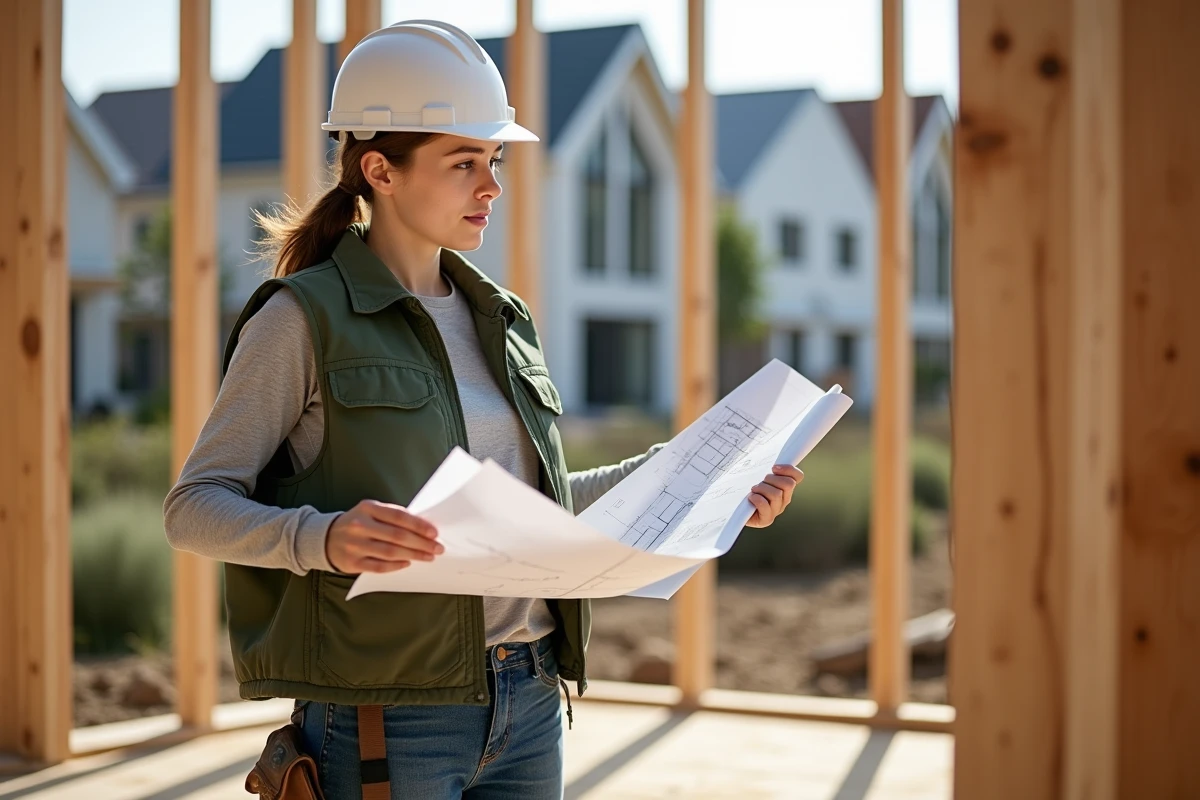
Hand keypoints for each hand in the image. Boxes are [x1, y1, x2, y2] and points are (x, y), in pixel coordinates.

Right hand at [325, 499, 442, 573]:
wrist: (325, 538)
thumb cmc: (357, 523)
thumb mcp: (370, 512)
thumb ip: (392, 516)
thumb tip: (422, 526)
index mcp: (368, 508)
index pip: (399, 516)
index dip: (419, 525)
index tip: (434, 533)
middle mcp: (360, 526)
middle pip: (397, 536)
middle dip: (421, 543)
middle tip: (437, 548)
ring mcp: (355, 545)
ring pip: (390, 552)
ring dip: (413, 555)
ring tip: (427, 557)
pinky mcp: (352, 562)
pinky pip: (379, 566)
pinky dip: (396, 566)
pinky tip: (407, 563)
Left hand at [745, 464, 803, 527]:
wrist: (734, 507)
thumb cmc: (745, 488)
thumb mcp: (757, 474)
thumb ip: (766, 469)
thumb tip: (773, 463)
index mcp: (785, 487)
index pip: (798, 476)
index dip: (789, 469)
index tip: (773, 468)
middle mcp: (784, 499)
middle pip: (788, 484)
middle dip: (772, 479)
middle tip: (760, 481)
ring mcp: (776, 510)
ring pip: (776, 494)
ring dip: (762, 489)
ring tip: (753, 490)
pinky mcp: (766, 520)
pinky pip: (765, 506)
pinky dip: (756, 499)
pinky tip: (750, 498)